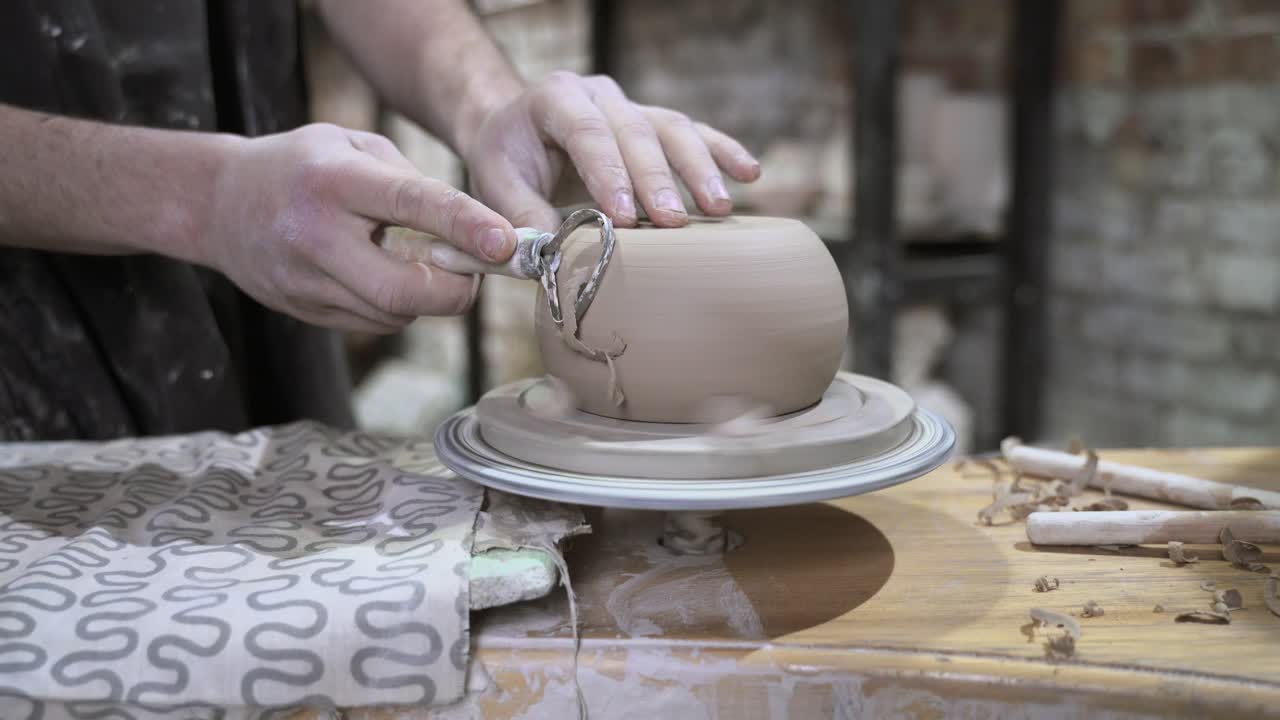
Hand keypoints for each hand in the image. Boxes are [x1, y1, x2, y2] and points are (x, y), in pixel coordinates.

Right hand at [204, 123, 515, 332]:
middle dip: (456, 289)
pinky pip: (374, 323)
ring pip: (394, 312)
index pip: (412, 205)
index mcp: (333, 181)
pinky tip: (383, 275)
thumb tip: (474, 229)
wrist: (218, 203)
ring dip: (427, 296)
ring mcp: (305, 281)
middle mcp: (315, 234)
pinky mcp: (303, 311)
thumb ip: (412, 182)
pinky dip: (397, 306)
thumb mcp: (354, 146)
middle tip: (475, 272)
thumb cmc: (303, 166)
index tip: (506, 243)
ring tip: (419, 262)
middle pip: (404, 288)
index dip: (466, 227)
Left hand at [461, 72, 760, 230]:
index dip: (608, 174)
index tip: (623, 218)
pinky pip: (694, 132)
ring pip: (672, 128)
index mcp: (554, 97)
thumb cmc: (507, 161)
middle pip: (636, 131)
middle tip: (672, 223)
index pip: (587, 132)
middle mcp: (599, 94)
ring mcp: (632, 105)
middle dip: (657, 179)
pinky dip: (723, 152)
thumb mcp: (496, 185)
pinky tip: (750, 174)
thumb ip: (522, 217)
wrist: (516, 131)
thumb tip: (556, 255)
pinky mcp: (655, 123)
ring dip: (698, 169)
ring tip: (719, 208)